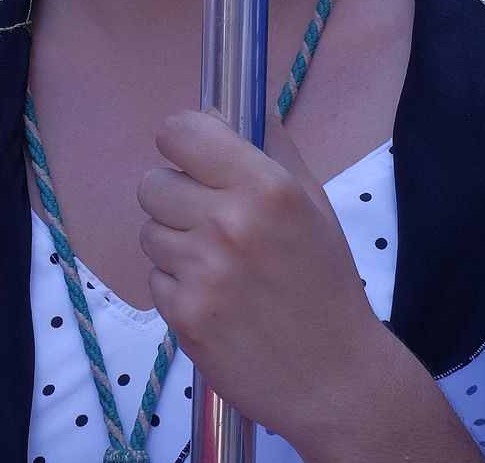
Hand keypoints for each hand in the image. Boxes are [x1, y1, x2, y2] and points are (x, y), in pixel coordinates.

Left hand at [139, 112, 444, 458]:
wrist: (335, 377)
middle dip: (176, 196)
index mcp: (266, 185)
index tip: (195, 157)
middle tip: (209, 217)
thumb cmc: (326, 282)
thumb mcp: (313, 202)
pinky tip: (214, 298)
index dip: (183, 142)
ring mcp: (202, 272)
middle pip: (153, 182)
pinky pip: (154, 278)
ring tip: (217, 264)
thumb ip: (271, 147)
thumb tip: (227, 107)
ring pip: (149, 232)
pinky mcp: (182, 316)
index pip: (180, 132)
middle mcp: (229, 222)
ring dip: (175, 243)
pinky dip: (177, 286)